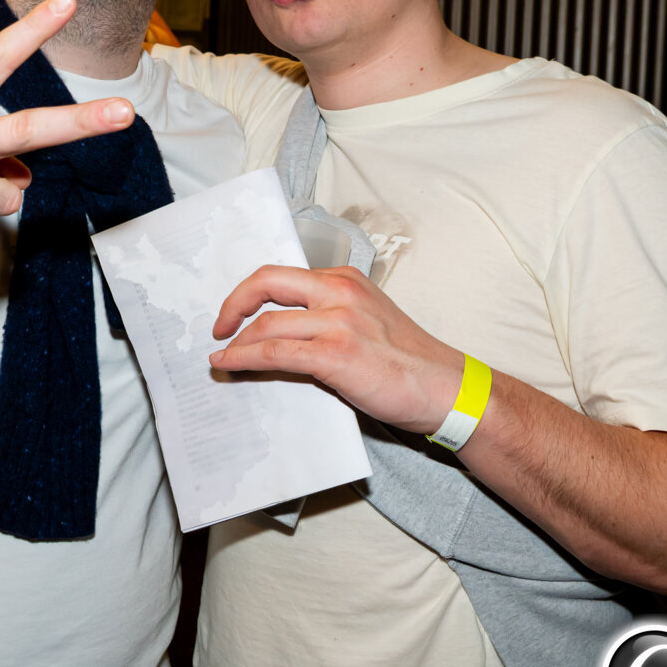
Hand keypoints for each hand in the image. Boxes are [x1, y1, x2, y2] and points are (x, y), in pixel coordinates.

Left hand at [209, 265, 466, 434]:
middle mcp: (340, 292)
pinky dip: (245, 359)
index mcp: (347, 281)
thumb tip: (282, 338)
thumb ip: (328, 320)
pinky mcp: (336, 354)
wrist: (448, 390)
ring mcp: (338, 321)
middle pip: (267, 282)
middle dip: (233, 304)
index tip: (235, 311)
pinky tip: (229, 367)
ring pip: (267, 322)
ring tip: (222, 359)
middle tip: (218, 327)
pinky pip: (276, 352)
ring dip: (235, 342)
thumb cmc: (410, 365)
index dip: (250, 291)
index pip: (284, 276)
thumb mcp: (367, 324)